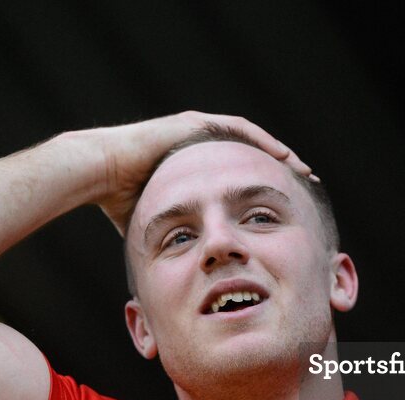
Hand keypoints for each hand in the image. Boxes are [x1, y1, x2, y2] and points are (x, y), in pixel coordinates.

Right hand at [91, 111, 314, 232]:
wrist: (98, 174)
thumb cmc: (120, 201)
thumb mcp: (160, 221)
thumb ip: (175, 235)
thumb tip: (182, 270)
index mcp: (196, 170)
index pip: (239, 177)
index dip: (263, 190)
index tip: (287, 205)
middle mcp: (200, 148)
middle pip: (251, 156)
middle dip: (279, 170)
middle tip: (306, 184)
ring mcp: (197, 132)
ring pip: (250, 141)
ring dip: (277, 154)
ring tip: (301, 169)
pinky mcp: (193, 124)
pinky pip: (236, 129)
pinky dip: (261, 140)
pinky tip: (281, 154)